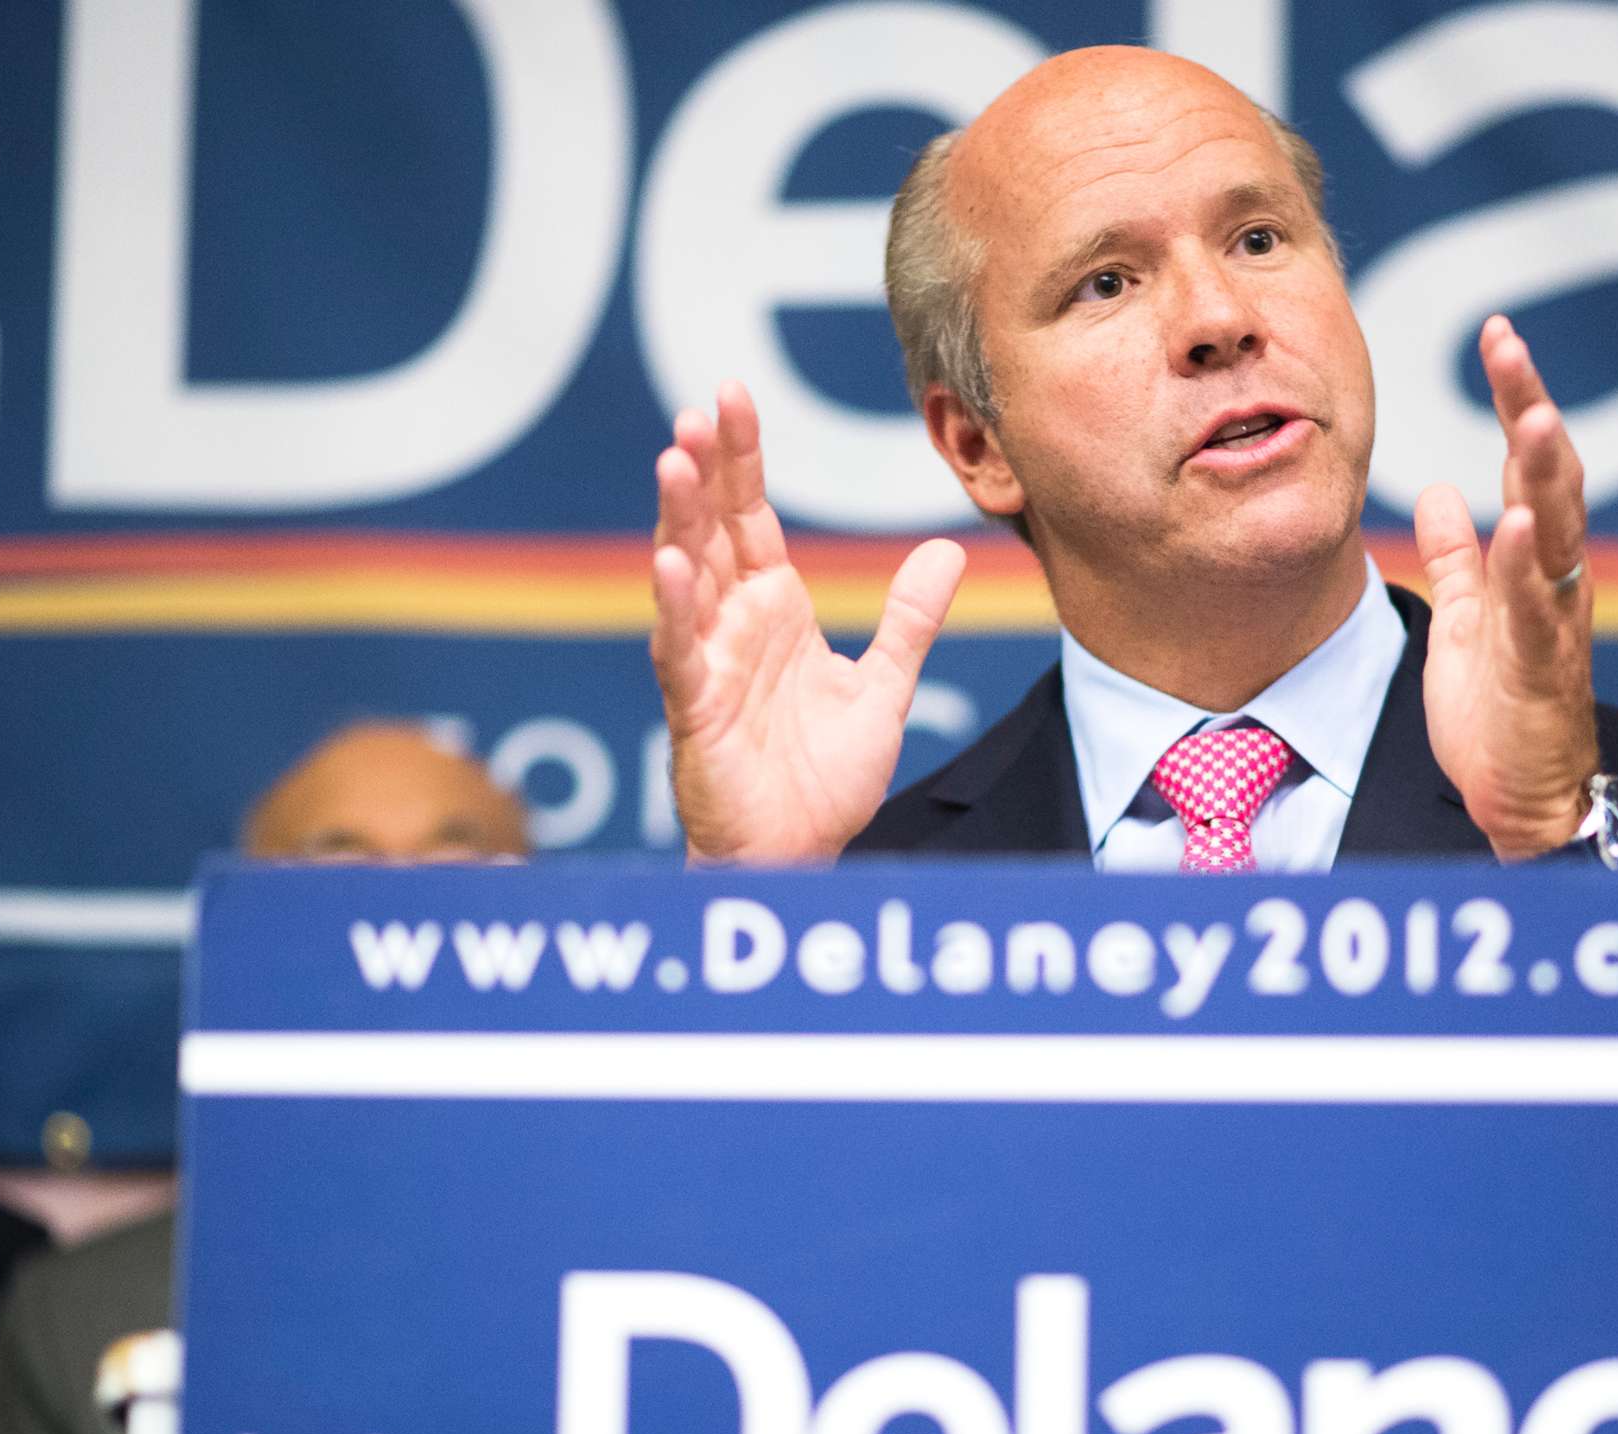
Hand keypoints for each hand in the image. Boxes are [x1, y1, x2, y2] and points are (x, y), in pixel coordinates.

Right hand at [649, 381, 966, 861]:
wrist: (801, 852)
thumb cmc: (824, 779)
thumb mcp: (884, 687)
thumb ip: (910, 620)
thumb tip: (947, 551)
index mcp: (773, 609)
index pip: (751, 516)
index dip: (740, 458)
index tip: (732, 396)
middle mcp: (733, 624)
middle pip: (713, 530)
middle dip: (705, 469)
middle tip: (700, 408)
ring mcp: (708, 662)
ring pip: (686, 575)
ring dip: (679, 518)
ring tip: (675, 458)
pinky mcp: (694, 709)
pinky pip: (679, 651)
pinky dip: (674, 607)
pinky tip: (670, 562)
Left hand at [1416, 315, 1598, 860]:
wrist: (1522, 799)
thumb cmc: (1500, 712)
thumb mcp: (1467, 618)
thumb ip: (1457, 557)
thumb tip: (1437, 491)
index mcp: (1536, 560)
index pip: (1529, 463)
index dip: (1517, 397)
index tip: (1499, 334)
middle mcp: (1555, 578)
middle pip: (1551, 476)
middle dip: (1531, 406)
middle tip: (1509, 344)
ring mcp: (1553, 621)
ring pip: (1557, 532)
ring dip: (1545, 472)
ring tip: (1533, 416)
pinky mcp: (1542, 668)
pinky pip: (1536, 610)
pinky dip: (1526, 566)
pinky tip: (1517, 524)